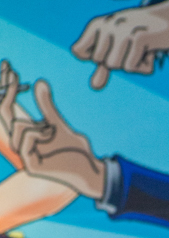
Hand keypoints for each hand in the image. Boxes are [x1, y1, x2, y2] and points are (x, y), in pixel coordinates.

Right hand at [11, 81, 105, 198]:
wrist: (90, 169)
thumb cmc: (76, 150)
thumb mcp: (58, 122)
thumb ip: (46, 106)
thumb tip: (39, 81)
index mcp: (25, 138)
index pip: (6, 113)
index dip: (5, 91)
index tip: (10, 68)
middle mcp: (22, 148)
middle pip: (3, 116)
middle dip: (7, 92)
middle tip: (13, 72)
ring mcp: (26, 158)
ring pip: (16, 127)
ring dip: (35, 124)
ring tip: (52, 130)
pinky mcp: (32, 166)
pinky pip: (26, 138)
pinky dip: (39, 132)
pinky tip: (51, 134)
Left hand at [71, 0, 168, 90]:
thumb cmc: (144, 34)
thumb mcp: (120, 49)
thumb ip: (104, 67)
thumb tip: (94, 86)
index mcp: (98, 24)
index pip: (79, 51)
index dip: (98, 58)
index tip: (115, 47)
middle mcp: (107, 24)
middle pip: (102, 63)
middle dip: (120, 62)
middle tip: (134, 48)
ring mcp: (122, 30)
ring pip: (115, 66)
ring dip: (133, 64)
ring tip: (142, 49)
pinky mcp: (138, 37)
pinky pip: (130, 67)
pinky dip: (144, 66)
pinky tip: (151, 51)